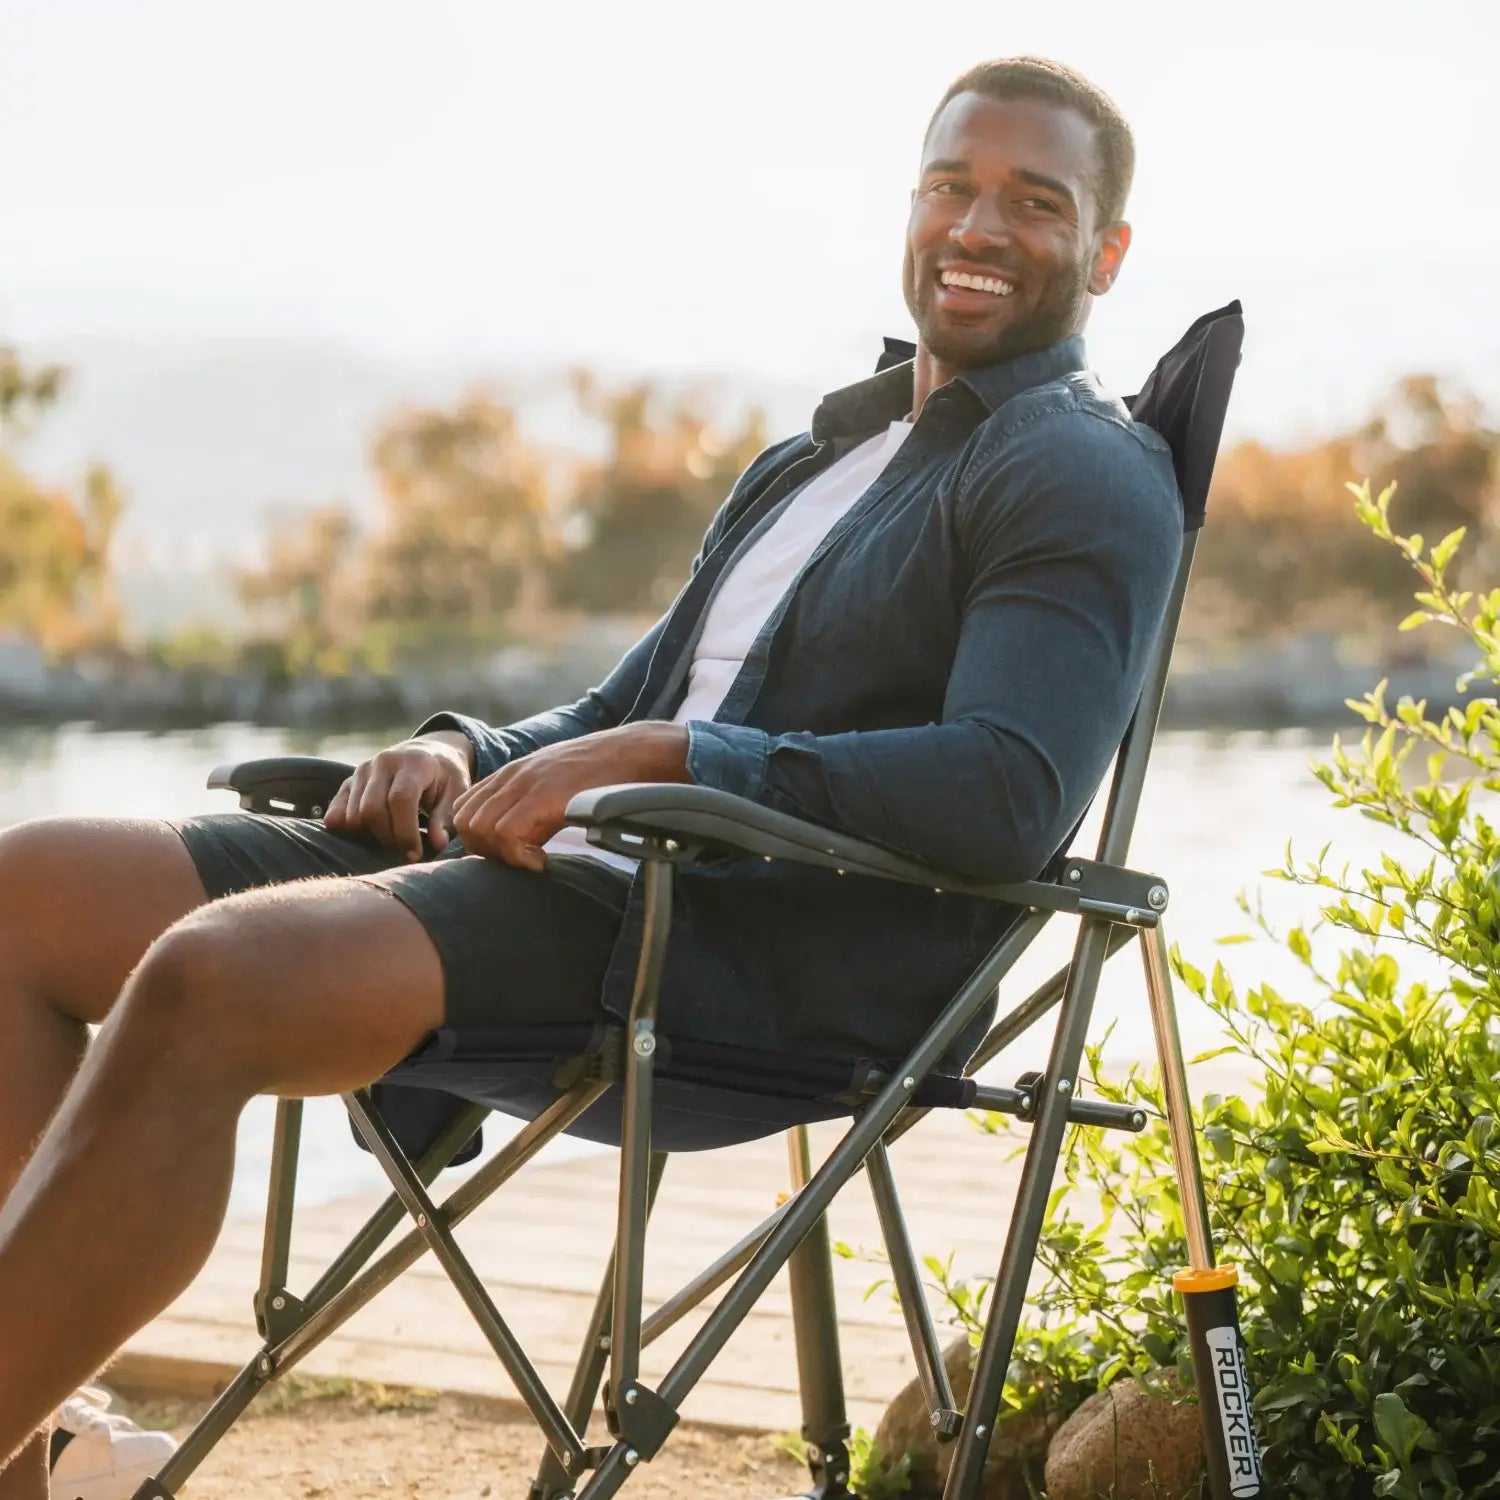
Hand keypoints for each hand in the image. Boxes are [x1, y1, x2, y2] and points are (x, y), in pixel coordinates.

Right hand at [323, 733, 472, 860]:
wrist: (427, 751)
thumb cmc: (445, 775)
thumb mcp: (456, 791)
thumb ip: (445, 817)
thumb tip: (437, 844)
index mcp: (414, 763)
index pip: (400, 799)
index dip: (406, 832)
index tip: (415, 853)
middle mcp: (383, 762)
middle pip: (372, 809)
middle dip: (388, 838)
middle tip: (405, 851)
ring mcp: (362, 770)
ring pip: (353, 813)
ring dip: (370, 836)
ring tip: (392, 841)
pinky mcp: (348, 781)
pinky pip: (336, 811)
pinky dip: (348, 829)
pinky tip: (369, 835)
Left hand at [452, 722, 689, 870]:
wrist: (637, 753)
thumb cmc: (605, 775)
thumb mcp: (557, 784)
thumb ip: (532, 802)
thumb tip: (520, 838)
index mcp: (513, 773)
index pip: (465, 809)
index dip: (479, 839)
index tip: (511, 853)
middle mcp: (512, 776)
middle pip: (465, 823)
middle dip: (486, 851)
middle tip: (521, 860)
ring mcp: (526, 784)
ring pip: (479, 829)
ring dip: (503, 856)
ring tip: (535, 859)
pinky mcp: (544, 796)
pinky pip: (506, 835)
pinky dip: (520, 858)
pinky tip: (544, 861)